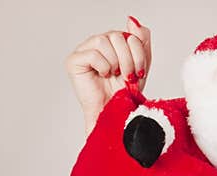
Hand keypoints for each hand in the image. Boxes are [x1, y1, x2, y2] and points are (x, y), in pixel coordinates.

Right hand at [64, 16, 151, 136]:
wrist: (114, 113)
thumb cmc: (125, 93)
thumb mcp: (141, 66)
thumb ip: (141, 42)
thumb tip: (132, 20)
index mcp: (114, 44)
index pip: (130, 33)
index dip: (139, 53)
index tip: (139, 72)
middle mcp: (99, 43)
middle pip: (118, 35)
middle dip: (129, 60)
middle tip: (127, 76)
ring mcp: (85, 50)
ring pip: (105, 41)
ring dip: (115, 63)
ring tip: (113, 76)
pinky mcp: (74, 60)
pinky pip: (93, 53)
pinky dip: (103, 67)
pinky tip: (102, 76)